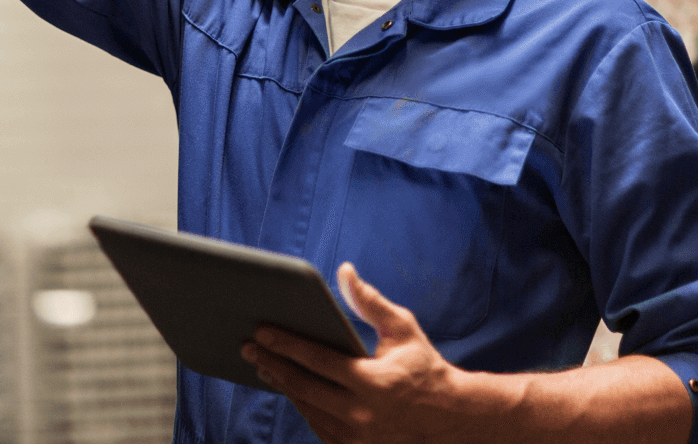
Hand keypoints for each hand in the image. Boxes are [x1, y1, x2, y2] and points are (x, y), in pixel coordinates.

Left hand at [240, 263, 512, 443]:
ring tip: (264, 365)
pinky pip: (318, 427)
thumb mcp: (403, 330)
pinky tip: (290, 389)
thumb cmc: (424, 368)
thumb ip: (370, 302)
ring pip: (307, 409)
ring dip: (283, 386)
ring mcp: (357, 438)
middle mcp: (361, 414)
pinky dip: (302, 406)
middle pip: (303, 388)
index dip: (286, 344)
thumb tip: (344, 271)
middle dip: (272, 365)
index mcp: (373, 382)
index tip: (261, 331)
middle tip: (248, 347)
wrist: (449, 420)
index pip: (318, 360)